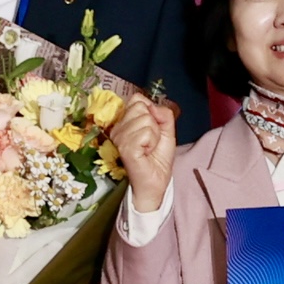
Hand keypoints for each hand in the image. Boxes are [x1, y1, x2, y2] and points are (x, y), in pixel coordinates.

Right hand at [109, 90, 180, 210]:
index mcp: (125, 123)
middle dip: (154, 124)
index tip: (151, 130)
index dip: (150, 111)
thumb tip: (152, 105)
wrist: (155, 184)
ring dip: (154, 136)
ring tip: (148, 149)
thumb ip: (164, 114)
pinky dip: (152, 142)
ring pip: (145, 120)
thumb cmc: (157, 159)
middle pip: (141, 107)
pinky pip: (146, 132)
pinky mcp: (125, 148)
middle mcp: (118, 129)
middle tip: (150, 142)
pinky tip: (146, 153)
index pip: (137, 99)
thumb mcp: (166, 132)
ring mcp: (120, 138)